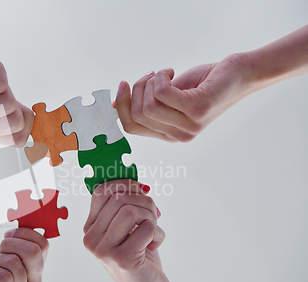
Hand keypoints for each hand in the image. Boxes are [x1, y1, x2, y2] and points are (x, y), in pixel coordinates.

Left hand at [0, 228, 48, 281]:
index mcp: (35, 270)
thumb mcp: (1, 262)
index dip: (25, 233)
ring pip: (13, 262)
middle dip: (9, 243)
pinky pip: (2, 277)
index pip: (43, 244)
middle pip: (33, 251)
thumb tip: (18, 227)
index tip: (9, 236)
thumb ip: (11, 249)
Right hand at [83, 180, 178, 281]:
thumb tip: (132, 178)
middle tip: (153, 215)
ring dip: (151, 217)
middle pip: (119, 198)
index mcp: (90, 227)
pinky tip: (154, 245)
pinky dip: (158, 234)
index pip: (101, 191)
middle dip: (144, 202)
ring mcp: (103, 250)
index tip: (140, 193)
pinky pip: (147, 229)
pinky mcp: (122, 259)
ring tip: (153, 230)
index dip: (125, 185)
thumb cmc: (140, 254)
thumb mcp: (128, 227)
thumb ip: (125, 204)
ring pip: (131, 211)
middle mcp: (91, 238)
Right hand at [116, 53, 252, 141]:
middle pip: (137, 115)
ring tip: (164, 74)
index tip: (123, 84)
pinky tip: (171, 72)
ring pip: (148, 105)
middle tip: (150, 76)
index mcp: (169, 135)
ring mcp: (189, 125)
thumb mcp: (169, 96)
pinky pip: (163, 92)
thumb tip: (115, 104)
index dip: (122, 105)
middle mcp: (178, 136)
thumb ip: (146, 102)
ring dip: (150, 82)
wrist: (239, 75)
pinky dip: (161, 76)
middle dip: (137, 89)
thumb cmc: (204, 84)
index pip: (131, 128)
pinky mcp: (197, 109)